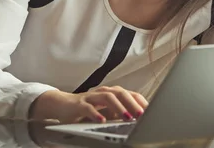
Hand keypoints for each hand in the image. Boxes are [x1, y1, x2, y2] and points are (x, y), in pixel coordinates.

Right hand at [29, 86, 148, 123]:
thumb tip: (138, 120)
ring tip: (126, 117)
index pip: (130, 94)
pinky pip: (88, 108)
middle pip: (120, 93)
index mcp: (112, 93)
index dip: (140, 102)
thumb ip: (120, 113)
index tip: (151, 111)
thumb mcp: (106, 112)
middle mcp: (103, 92)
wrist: (62, 105)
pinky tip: (102, 121)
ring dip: (118, 107)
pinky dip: (96, 114)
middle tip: (141, 114)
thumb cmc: (88, 109)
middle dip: (132, 103)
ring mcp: (91, 97)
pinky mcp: (79, 104)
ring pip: (107, 97)